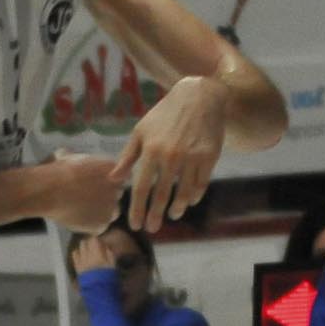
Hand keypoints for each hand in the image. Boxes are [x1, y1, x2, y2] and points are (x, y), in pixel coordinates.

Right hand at [39, 152, 134, 232]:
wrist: (50, 191)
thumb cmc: (57, 172)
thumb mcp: (68, 158)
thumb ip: (75, 158)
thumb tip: (64, 153)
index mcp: (113, 169)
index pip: (122, 177)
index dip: (108, 182)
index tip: (94, 184)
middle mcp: (117, 188)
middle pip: (117, 195)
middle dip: (105, 197)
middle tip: (86, 198)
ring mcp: (111, 207)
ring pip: (111, 213)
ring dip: (101, 212)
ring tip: (81, 209)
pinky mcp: (102, 223)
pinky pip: (100, 226)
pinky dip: (90, 225)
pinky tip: (77, 217)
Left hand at [69, 232, 118, 275]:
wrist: (99, 291)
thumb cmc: (108, 279)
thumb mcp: (113, 266)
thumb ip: (110, 254)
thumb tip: (106, 247)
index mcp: (97, 255)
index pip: (93, 240)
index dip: (96, 239)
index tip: (99, 242)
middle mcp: (87, 256)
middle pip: (84, 242)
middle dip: (89, 242)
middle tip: (94, 246)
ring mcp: (80, 261)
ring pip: (79, 248)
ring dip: (83, 248)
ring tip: (88, 251)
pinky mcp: (77, 267)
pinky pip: (74, 255)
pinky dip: (77, 253)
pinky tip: (82, 256)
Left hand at [108, 75, 228, 231]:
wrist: (199, 96)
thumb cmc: (165, 114)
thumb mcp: (141, 131)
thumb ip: (127, 157)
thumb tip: (114, 179)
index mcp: (151, 150)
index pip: (142, 188)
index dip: (138, 209)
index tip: (135, 225)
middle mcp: (171, 156)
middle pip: (162, 195)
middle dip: (155, 215)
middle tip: (152, 228)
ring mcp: (192, 157)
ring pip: (184, 192)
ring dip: (177, 208)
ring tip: (172, 216)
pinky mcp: (210, 156)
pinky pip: (201, 183)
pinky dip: (195, 195)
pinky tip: (189, 202)